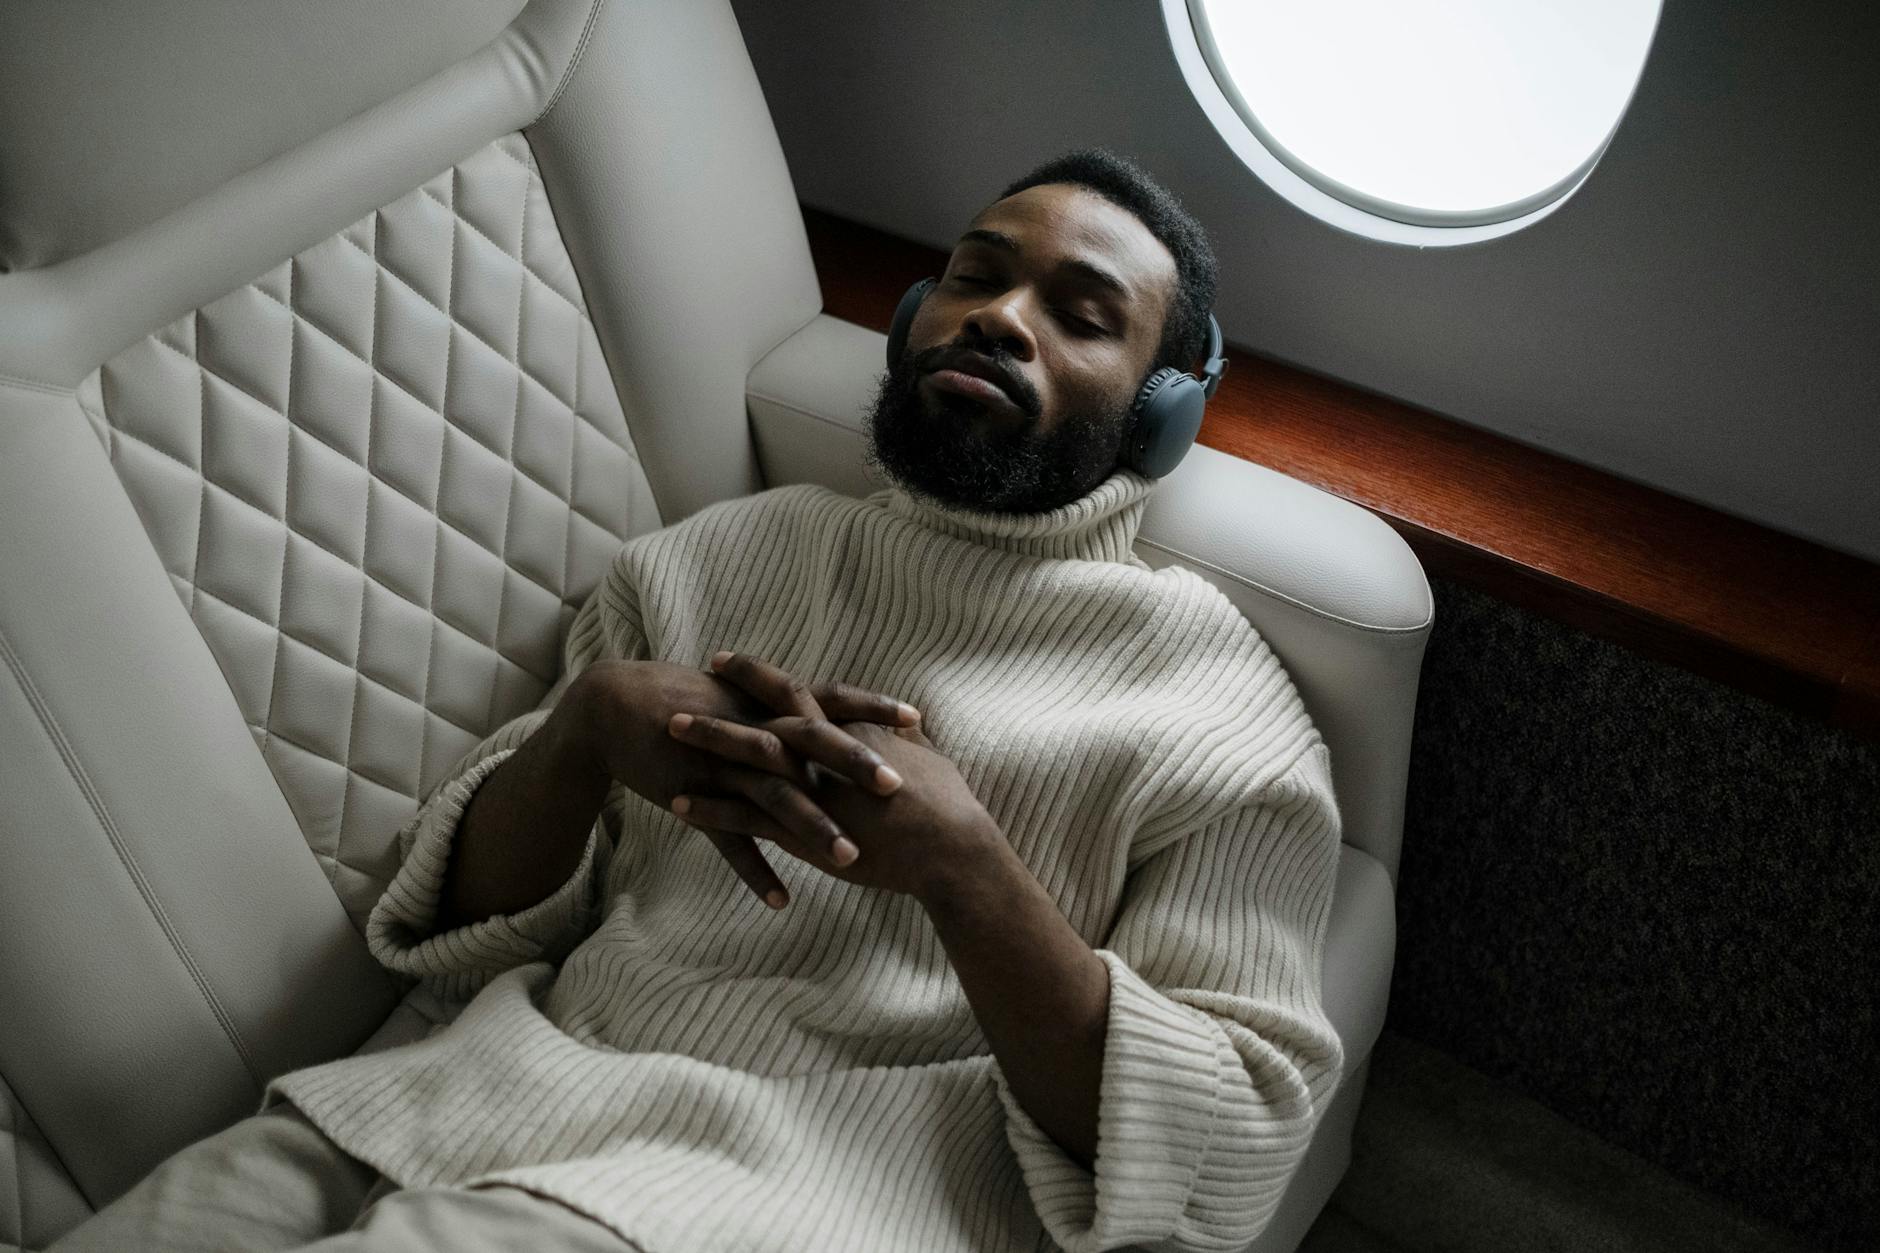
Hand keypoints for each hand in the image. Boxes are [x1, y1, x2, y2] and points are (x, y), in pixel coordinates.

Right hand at [568, 657, 921, 905]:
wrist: (613, 709)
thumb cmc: (686, 703)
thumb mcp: (741, 701)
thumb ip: (785, 712)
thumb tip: (833, 715)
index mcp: (767, 706)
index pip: (829, 701)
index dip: (871, 708)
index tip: (917, 718)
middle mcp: (751, 730)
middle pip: (810, 746)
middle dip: (854, 766)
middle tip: (897, 789)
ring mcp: (722, 764)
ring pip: (774, 798)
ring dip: (812, 828)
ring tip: (850, 860)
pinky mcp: (693, 795)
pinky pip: (727, 839)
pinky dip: (754, 870)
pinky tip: (781, 900)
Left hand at [665, 651, 1004, 900]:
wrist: (953, 850)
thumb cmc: (949, 807)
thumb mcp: (926, 759)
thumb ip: (906, 739)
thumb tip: (905, 723)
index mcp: (850, 730)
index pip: (796, 692)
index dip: (758, 676)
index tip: (725, 662)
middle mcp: (825, 751)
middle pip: (763, 715)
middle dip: (722, 700)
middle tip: (684, 688)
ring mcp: (811, 789)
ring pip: (746, 759)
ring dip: (706, 745)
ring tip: (667, 732)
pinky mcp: (802, 830)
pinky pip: (744, 817)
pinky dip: (710, 808)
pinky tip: (678, 804)